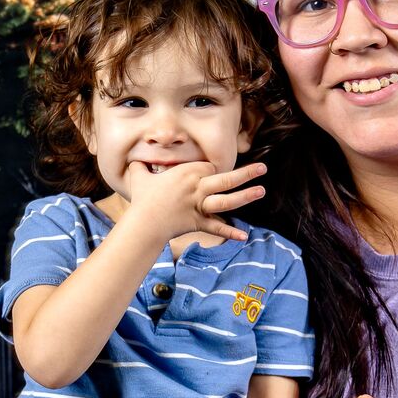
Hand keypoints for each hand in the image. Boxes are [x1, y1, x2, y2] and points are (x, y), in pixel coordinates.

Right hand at [121, 160, 266, 243]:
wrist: (143, 222)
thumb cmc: (143, 199)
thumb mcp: (140, 177)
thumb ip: (140, 167)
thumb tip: (134, 161)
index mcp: (187, 173)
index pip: (210, 167)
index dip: (213, 170)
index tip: (214, 173)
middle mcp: (197, 188)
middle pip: (226, 179)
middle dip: (247, 173)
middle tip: (263, 168)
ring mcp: (199, 206)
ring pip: (226, 201)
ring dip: (245, 196)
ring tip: (261, 191)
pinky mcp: (198, 223)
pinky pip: (216, 228)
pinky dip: (229, 233)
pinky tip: (243, 236)